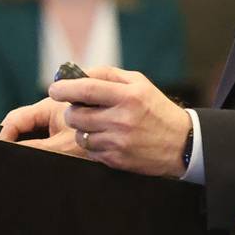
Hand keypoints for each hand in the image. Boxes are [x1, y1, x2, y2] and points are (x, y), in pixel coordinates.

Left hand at [0, 67, 191, 178]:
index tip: (54, 89)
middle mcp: (122, 119)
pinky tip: (106, 137)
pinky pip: (89, 150)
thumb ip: (108, 75)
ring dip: (81, 128)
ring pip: (80, 134)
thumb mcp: (139, 83)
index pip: (86, 90)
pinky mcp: (116, 160)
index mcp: (128, 96)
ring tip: (96, 124)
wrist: (180, 143)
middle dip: (71, 111)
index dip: (64, 89)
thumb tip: (77, 74)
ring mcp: (118, 142)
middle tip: (79, 109)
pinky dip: (92, 143)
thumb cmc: (156, 108)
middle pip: (76, 115)